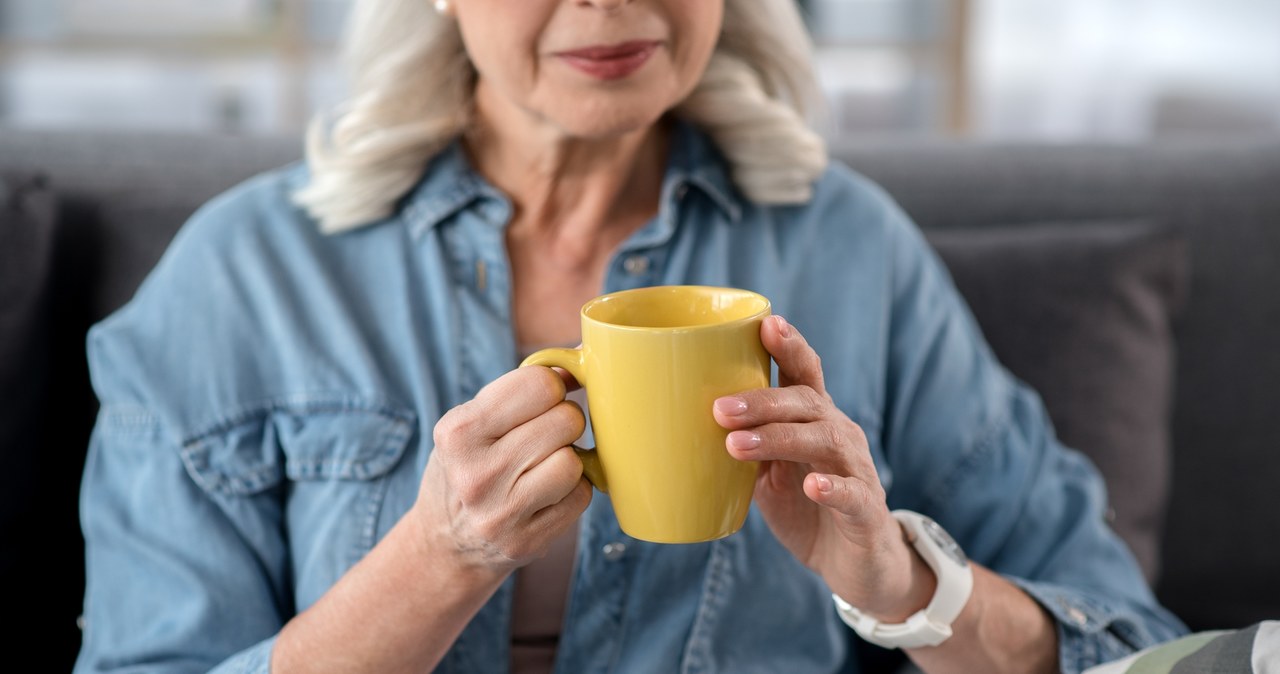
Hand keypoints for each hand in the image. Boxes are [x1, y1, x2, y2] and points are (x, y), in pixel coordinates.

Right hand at [414, 366, 592, 578]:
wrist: (446, 543)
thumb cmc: (467, 467)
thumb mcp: (471, 422)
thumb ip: (520, 391)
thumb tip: (578, 366)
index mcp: (458, 432)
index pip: (539, 385)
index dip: (551, 388)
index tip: (541, 400)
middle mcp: (475, 474)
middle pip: (565, 421)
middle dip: (563, 422)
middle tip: (544, 436)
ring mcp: (501, 513)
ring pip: (573, 461)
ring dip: (568, 460)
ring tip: (542, 466)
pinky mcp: (527, 541)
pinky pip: (580, 496)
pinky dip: (572, 491)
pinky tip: (546, 494)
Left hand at [714, 315, 934, 619]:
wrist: (855, 565)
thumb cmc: (806, 510)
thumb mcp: (769, 474)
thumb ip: (743, 446)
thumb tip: (680, 425)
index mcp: (815, 420)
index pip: (805, 374)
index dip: (789, 346)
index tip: (765, 323)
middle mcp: (840, 435)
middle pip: (808, 402)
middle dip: (763, 401)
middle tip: (720, 408)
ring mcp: (857, 471)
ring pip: (826, 441)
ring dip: (780, 439)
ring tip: (737, 445)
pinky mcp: (867, 511)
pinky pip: (852, 494)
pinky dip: (833, 488)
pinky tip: (812, 486)